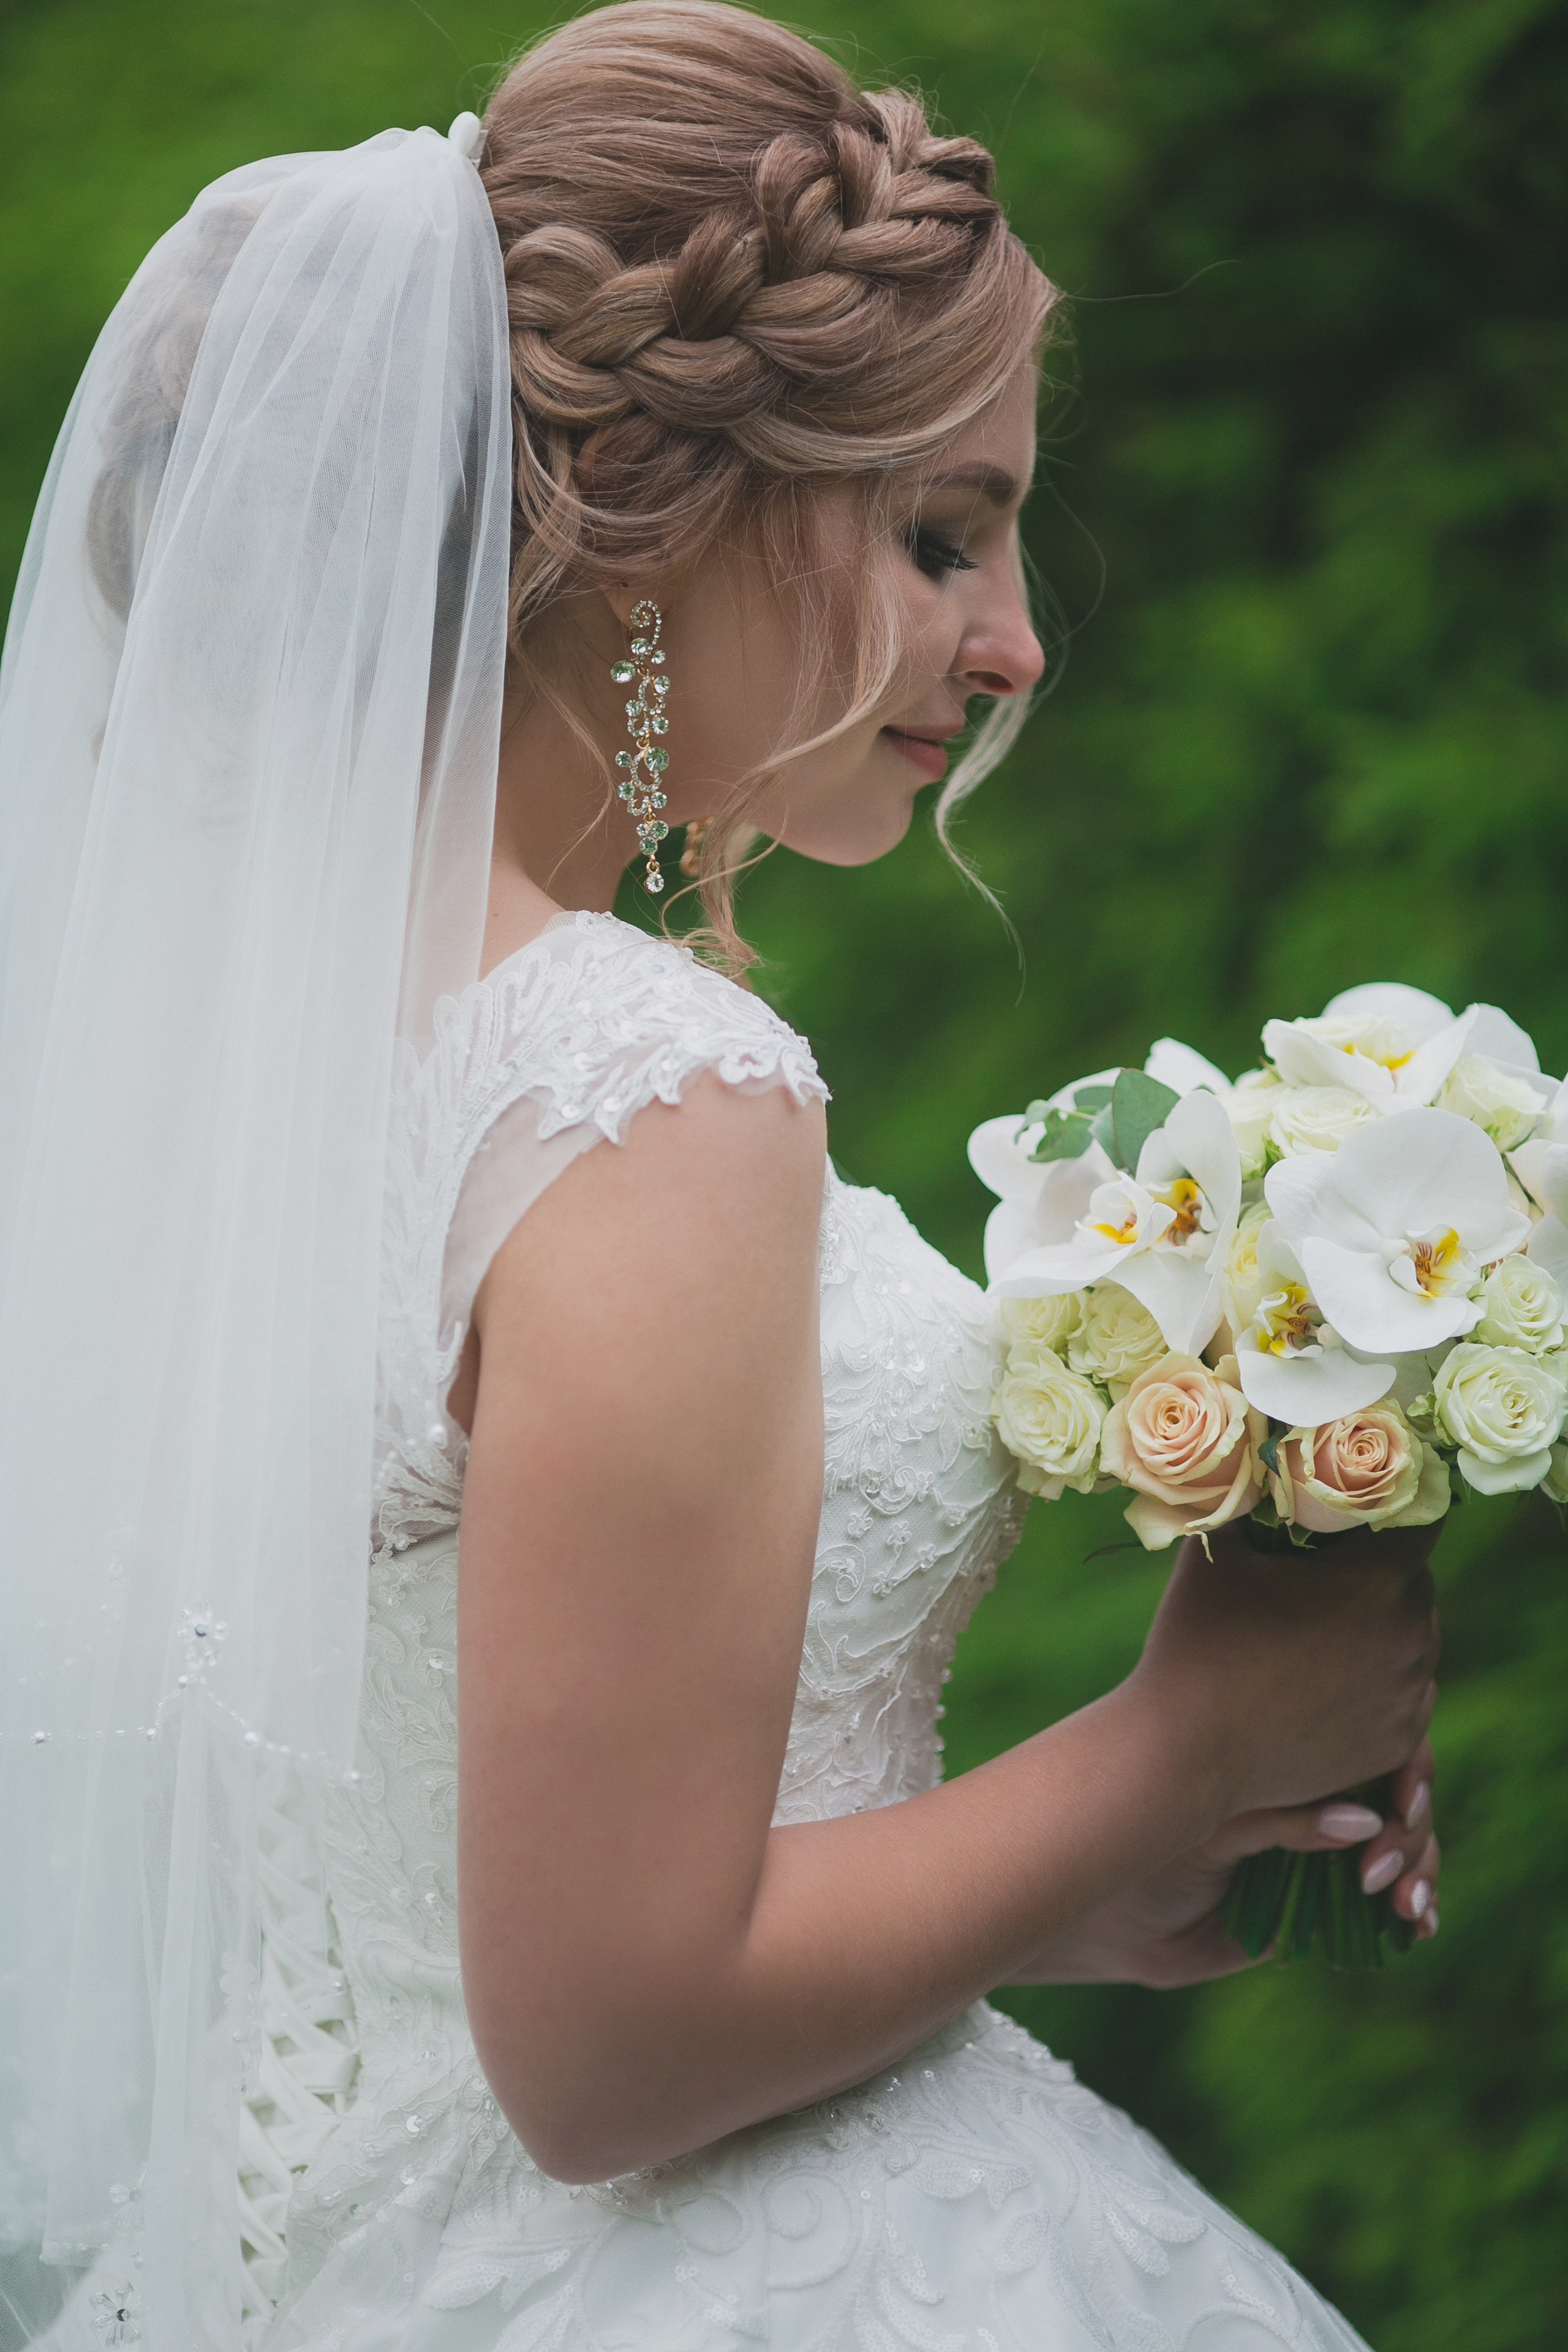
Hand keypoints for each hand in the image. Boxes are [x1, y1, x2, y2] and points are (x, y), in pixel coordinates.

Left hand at [1012, 1736, 1442, 1987]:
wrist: (1111, 1912)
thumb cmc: (1148, 1844)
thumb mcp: (1214, 1825)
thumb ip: (1282, 1821)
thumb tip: (1367, 1820)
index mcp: (1291, 1752)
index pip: (1372, 1740)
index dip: (1404, 1766)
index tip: (1403, 1800)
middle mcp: (1316, 1790)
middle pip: (1399, 1794)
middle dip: (1411, 1832)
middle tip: (1381, 1873)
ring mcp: (1327, 1845)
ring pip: (1403, 1846)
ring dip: (1418, 1873)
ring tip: (1405, 1908)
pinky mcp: (1327, 1900)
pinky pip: (1385, 1901)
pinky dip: (1411, 1911)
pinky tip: (1417, 1928)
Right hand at [1132, 1519, 1441, 1822]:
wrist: (1185, 1749)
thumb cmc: (1197, 1637)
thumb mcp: (1220, 1547)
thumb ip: (1253, 1494)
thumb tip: (1265, 1449)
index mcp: (1376, 1581)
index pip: (1419, 1520)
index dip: (1391, 1505)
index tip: (1360, 1504)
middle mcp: (1409, 1637)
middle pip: (1415, 1581)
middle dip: (1378, 1569)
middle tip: (1323, 1572)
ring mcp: (1408, 1697)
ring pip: (1414, 1638)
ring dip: (1381, 1625)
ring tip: (1318, 1629)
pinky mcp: (1398, 1742)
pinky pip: (1406, 1692)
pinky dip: (1379, 1680)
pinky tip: (1325, 1678)